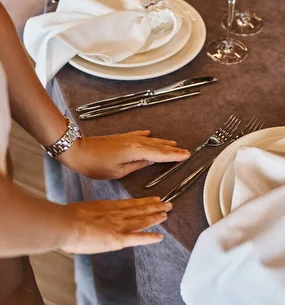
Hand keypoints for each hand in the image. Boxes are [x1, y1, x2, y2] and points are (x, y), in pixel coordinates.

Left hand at [60, 130, 189, 179]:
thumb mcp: (118, 171)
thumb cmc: (95, 164)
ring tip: (174, 144)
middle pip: (158, 146)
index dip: (174, 156)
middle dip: (172, 149)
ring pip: (150, 140)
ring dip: (163, 142)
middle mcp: (135, 142)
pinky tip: (150, 133)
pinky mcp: (121, 138)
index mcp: (136, 151)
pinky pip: (139, 135)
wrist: (78, 150)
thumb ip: (136, 165)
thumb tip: (149, 161)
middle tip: (185, 151)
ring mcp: (128, 138)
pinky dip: (147, 136)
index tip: (186, 156)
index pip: (160, 154)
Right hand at [62, 196, 171, 253]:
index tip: (154, 198)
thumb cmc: (68, 219)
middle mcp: (117, 214)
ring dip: (155, 217)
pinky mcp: (118, 239)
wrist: (66, 224)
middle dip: (154, 206)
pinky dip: (149, 238)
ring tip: (166, 214)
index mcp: (108, 207)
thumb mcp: (81, 211)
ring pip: (142, 220)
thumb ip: (90, 215)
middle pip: (140, 209)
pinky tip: (160, 237)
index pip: (130, 203)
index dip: (144, 201)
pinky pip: (138, 238)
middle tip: (167, 203)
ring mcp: (119, 226)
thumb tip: (89, 219)